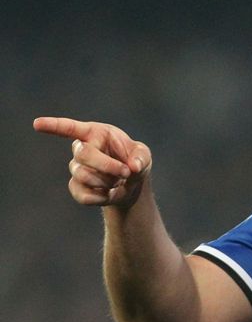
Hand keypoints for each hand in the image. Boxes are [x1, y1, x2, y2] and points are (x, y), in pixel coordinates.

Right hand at [33, 117, 150, 206]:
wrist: (131, 184)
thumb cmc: (135, 162)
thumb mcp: (144, 156)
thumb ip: (141, 158)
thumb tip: (132, 167)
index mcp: (96, 133)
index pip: (70, 128)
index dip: (53, 126)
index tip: (37, 124)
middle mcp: (82, 148)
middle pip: (83, 154)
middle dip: (107, 165)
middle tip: (125, 172)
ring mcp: (76, 168)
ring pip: (84, 175)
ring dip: (107, 181)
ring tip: (117, 181)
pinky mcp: (76, 187)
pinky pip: (83, 195)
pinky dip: (101, 197)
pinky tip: (109, 193)